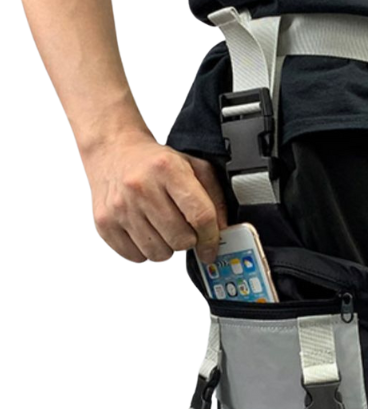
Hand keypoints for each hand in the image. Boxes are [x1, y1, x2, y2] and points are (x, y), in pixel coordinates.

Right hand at [82, 129, 228, 262]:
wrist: (113, 152)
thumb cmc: (154, 163)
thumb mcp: (193, 167)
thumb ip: (214, 198)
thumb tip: (221, 232)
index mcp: (167, 169)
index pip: (200, 215)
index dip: (212, 238)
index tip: (212, 248)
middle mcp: (140, 187)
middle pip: (181, 239)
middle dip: (188, 239)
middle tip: (182, 226)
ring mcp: (120, 207)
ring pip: (159, 253)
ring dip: (166, 246)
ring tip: (161, 226)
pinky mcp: (104, 223)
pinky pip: (137, 257)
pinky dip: (145, 250)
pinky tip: (144, 229)